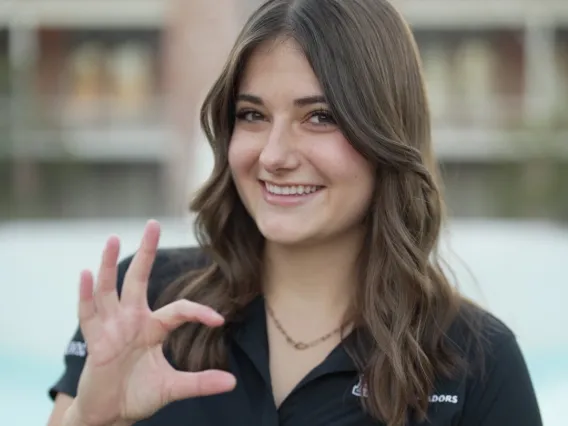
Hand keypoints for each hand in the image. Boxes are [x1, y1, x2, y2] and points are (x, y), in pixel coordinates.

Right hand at [69, 220, 235, 425]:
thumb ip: (200, 382)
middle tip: (153, 224)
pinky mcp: (95, 341)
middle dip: (147, 251)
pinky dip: (86, 295)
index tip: (219, 320)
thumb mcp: (173, 387)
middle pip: (138, 279)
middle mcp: (132, 320)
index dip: (199, 311)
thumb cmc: (138, 395)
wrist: (109, 415)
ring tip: (114, 239)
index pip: (179, 309)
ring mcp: (112, 328)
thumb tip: (232, 382)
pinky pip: (88, 314)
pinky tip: (86, 273)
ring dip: (109, 264)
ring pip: (110, 290)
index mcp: (153, 328)